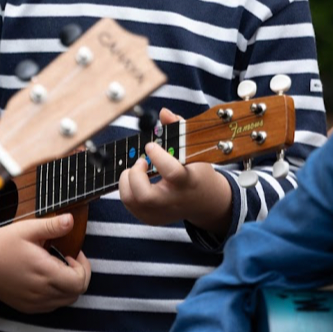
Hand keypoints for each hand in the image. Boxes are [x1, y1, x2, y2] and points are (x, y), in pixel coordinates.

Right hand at [0, 214, 91, 314]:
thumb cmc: (2, 243)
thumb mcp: (26, 229)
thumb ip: (52, 226)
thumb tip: (71, 220)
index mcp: (44, 272)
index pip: (79, 282)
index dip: (83, 268)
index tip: (72, 254)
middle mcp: (41, 291)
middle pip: (76, 292)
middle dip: (78, 276)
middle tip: (67, 261)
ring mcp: (33, 302)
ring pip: (65, 301)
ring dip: (68, 286)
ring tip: (56, 270)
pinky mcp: (26, 307)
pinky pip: (51, 306)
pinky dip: (56, 295)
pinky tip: (46, 281)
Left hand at [119, 112, 229, 231]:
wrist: (205, 202)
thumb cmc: (197, 172)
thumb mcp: (195, 151)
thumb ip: (179, 130)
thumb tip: (163, 112)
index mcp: (188, 182)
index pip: (171, 173)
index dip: (157, 157)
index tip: (150, 146)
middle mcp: (173, 201)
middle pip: (144, 195)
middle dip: (135, 174)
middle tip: (141, 162)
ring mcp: (160, 213)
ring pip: (131, 200)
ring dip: (127, 180)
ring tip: (138, 169)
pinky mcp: (150, 218)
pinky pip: (128, 204)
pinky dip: (127, 188)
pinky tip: (137, 179)